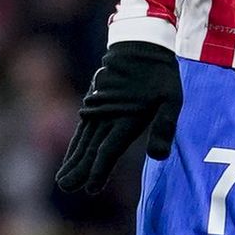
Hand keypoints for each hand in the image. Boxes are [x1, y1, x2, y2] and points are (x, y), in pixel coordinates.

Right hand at [56, 41, 182, 193]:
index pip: (107, 150)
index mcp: (126, 118)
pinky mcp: (94, 102)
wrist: (140, 45)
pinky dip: (74, 144)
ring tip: (63, 180)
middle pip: (90, 148)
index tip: (89, 189)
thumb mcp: (172, 100)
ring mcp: (97, 108)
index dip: (98, 171)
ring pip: (82, 140)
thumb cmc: (160, 76)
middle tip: (65, 188)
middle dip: (78, 170)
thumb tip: (159, 157)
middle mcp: (107, 115)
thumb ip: (165, 128)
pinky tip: (71, 156)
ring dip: (73, 160)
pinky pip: (81, 128)